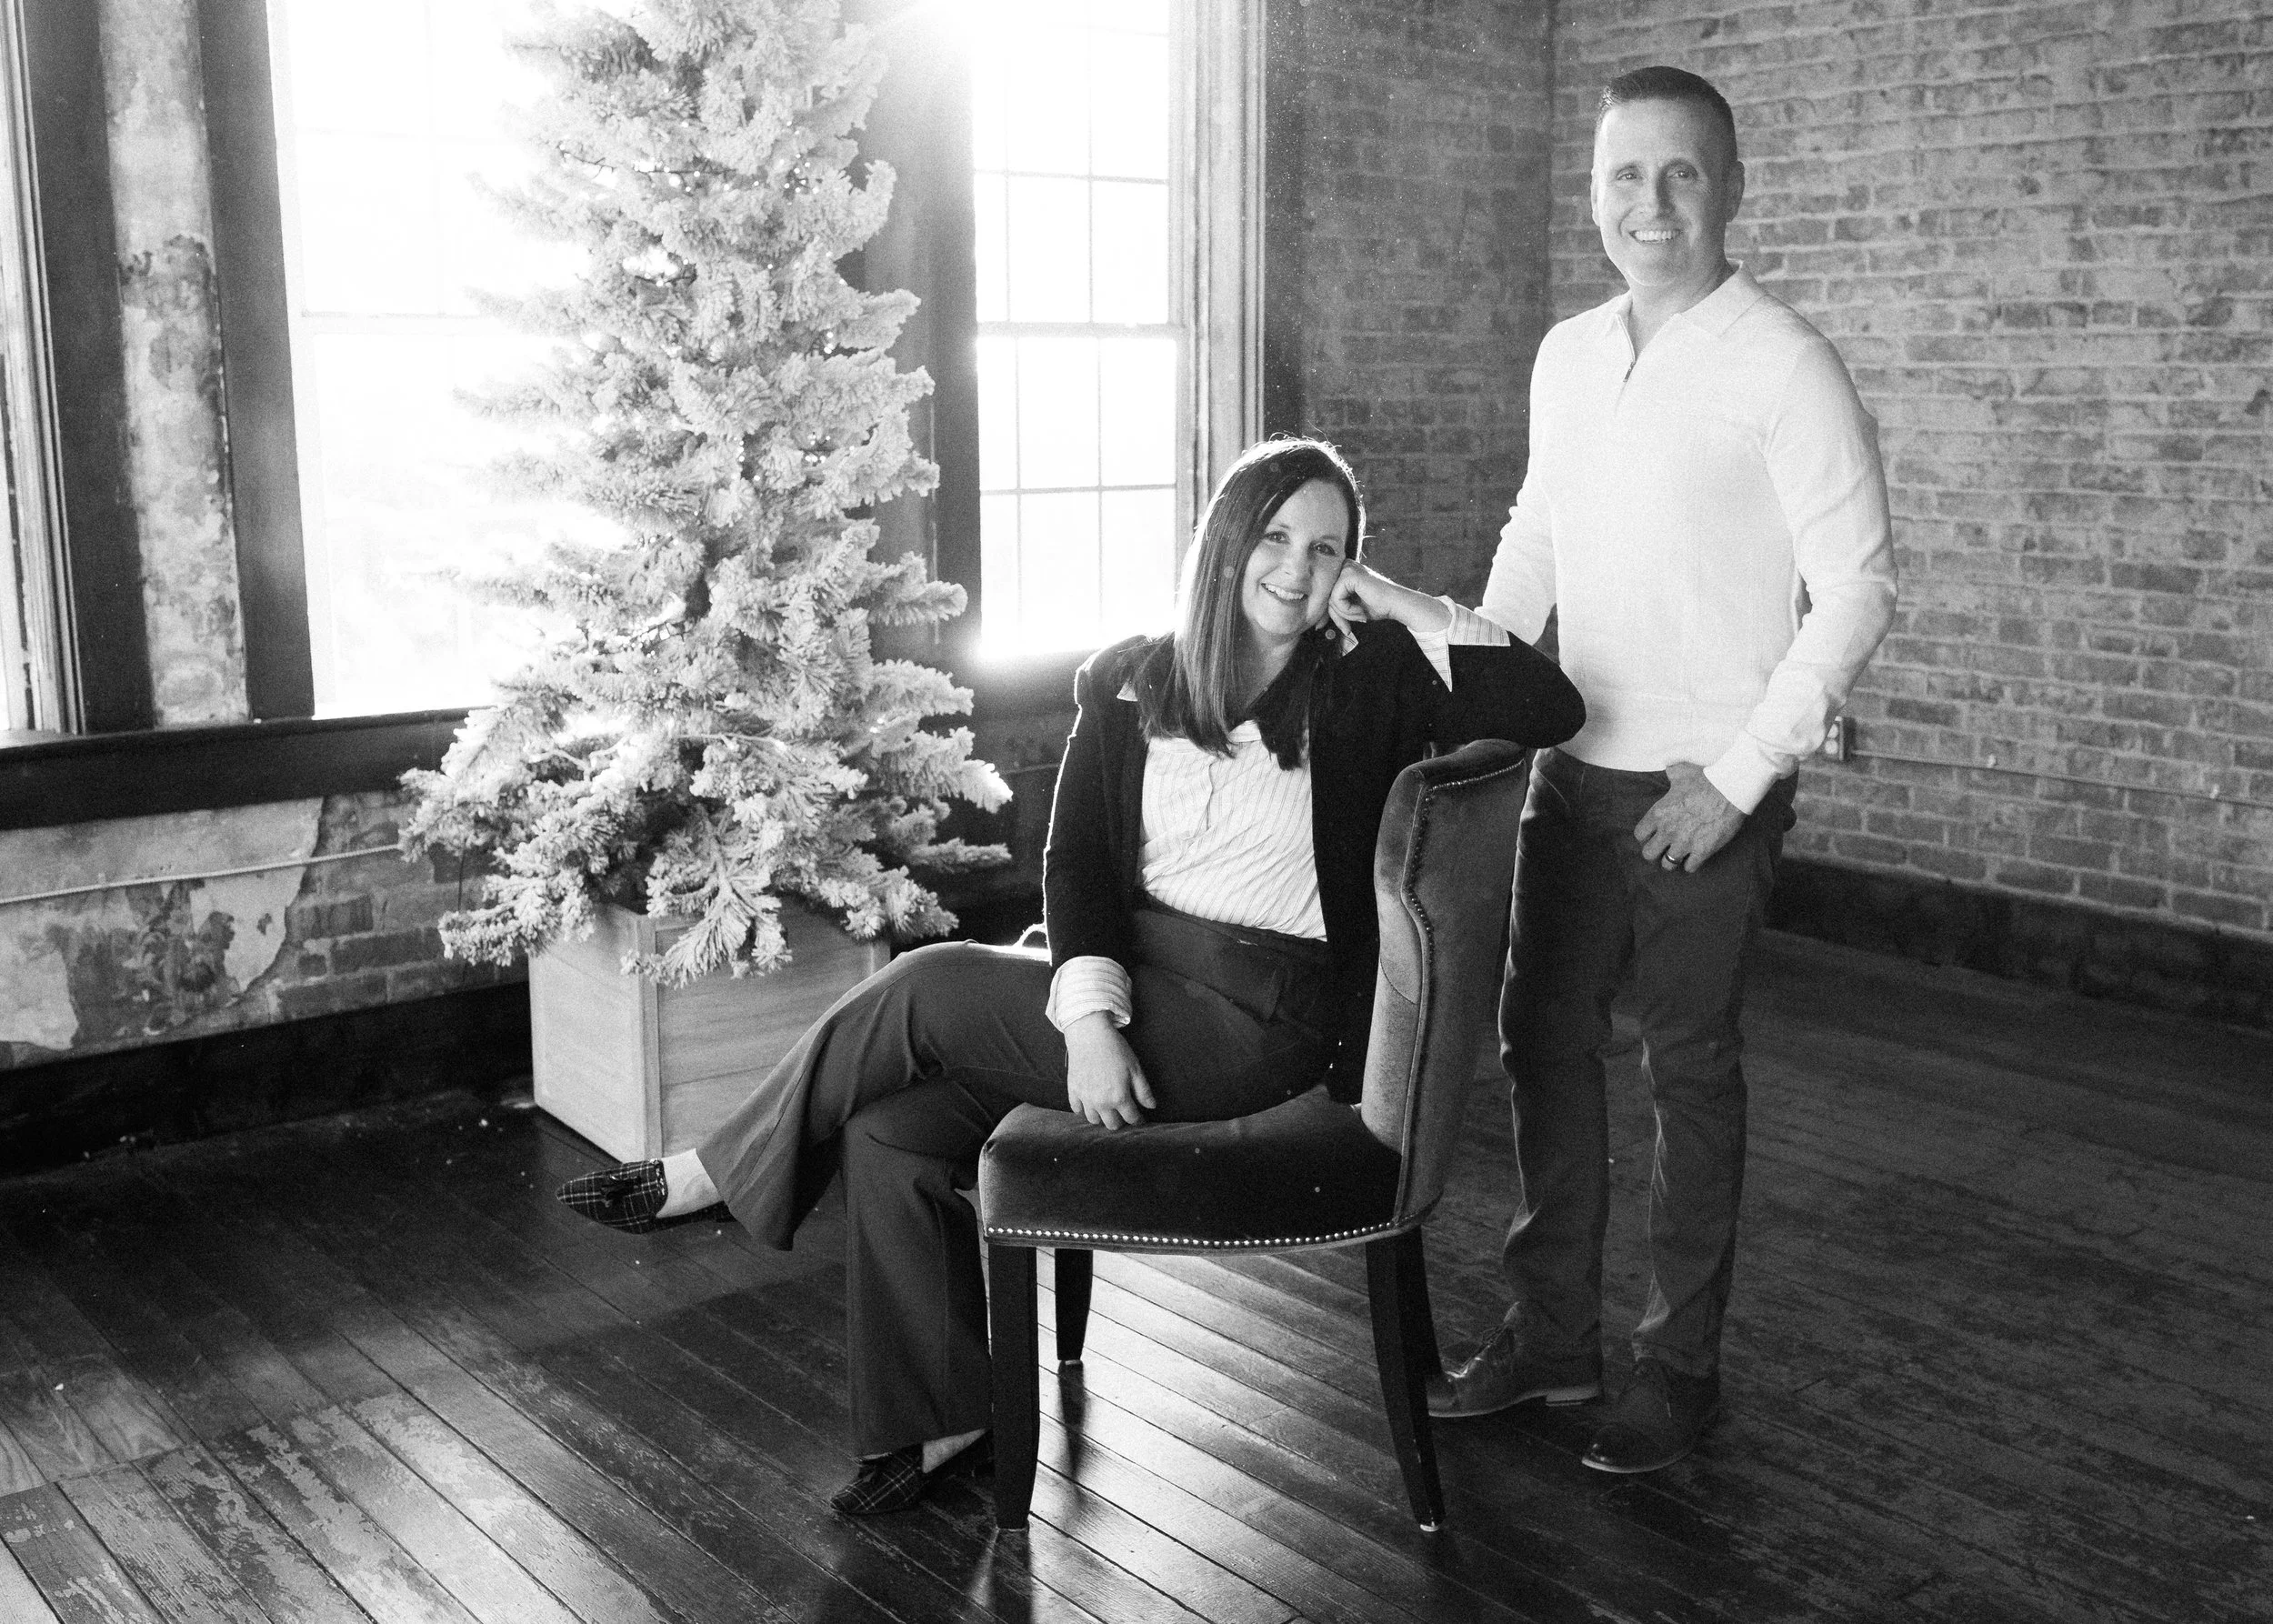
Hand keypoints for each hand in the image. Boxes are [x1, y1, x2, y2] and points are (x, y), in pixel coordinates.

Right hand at [1063, 1014, 1154, 1128]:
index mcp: (1119, 1098)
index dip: (1138, 1119)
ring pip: (1094, 1120)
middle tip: (1123, 1112)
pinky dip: (1084, 1110)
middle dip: (1120, 1121)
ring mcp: (1085, 1098)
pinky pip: (1077, 1110)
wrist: (1089, 1035)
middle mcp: (1101, 1103)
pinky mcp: (1073, 1091)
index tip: (1140, 1118)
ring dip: (1102, 1117)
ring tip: (1107, 1108)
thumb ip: (1144, 1091)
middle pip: (1112, 1124)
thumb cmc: (1115, 1050)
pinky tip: (1090, 1103)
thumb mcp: (1135, 1068)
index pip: (1131, 1118)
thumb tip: (1151, 1106)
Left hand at [1327, 561, 1452, 642]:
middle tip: (1347, 629)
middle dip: (1336, 616)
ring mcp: (1347, 569)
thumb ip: (1337, 608)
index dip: (1331, 612)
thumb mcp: (1352, 607)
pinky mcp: (1349, 576)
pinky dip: (1348, 610)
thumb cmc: (1379, 606)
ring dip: (1345, 614)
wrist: (1397, 604)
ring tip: (1361, 615)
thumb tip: (1318, 623)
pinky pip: (1337, 599)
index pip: (1327, 593)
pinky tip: (1361, 610)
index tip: (1338, 627)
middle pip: (1326, 596)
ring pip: (1331, 600)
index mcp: (1345, 571)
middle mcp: (1345, 566)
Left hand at [1635, 763, 1745, 873]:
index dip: (1646, 836)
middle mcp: (1667, 830)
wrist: (1730, 790)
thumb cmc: (1706, 779)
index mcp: (1659, 813)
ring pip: (1667, 864)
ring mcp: (1684, 843)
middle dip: (1655, 852)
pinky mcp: (1702, 851)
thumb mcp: (1682, 771)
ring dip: (1672, 860)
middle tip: (1664, 848)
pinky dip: (1692, 865)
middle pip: (1648, 854)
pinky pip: (1690, 868)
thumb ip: (1672, 772)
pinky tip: (1695, 858)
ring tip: (1679, 855)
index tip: (1653, 834)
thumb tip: (1669, 767)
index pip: (1639, 834)